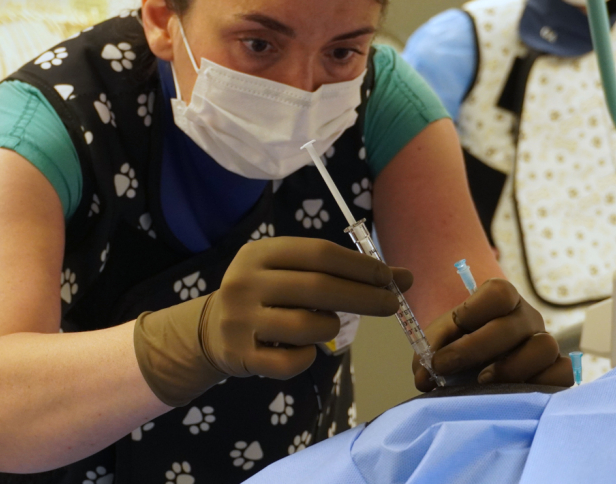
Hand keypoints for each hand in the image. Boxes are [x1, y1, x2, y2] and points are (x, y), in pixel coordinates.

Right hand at [135, 237, 412, 405]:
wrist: (211, 329)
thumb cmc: (266, 295)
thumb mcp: (293, 272)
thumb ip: (342, 272)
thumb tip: (404, 278)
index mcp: (260, 253)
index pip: (320, 253)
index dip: (361, 266)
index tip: (391, 278)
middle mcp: (246, 282)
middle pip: (318, 288)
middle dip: (364, 297)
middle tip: (392, 305)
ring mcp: (240, 320)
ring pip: (307, 326)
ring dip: (330, 328)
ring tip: (328, 326)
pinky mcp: (239, 355)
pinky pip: (291, 362)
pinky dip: (307, 357)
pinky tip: (303, 349)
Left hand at [412, 279, 572, 391]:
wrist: (476, 367)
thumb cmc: (460, 347)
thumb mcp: (441, 342)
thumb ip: (429, 353)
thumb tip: (424, 377)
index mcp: (500, 299)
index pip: (499, 292)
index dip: (472, 312)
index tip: (445, 336)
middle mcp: (526, 317)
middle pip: (513, 325)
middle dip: (474, 348)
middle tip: (445, 367)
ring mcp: (544, 342)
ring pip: (544, 346)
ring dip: (510, 368)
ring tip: (482, 383)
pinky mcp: (556, 369)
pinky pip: (562, 374)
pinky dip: (540, 384)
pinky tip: (513, 395)